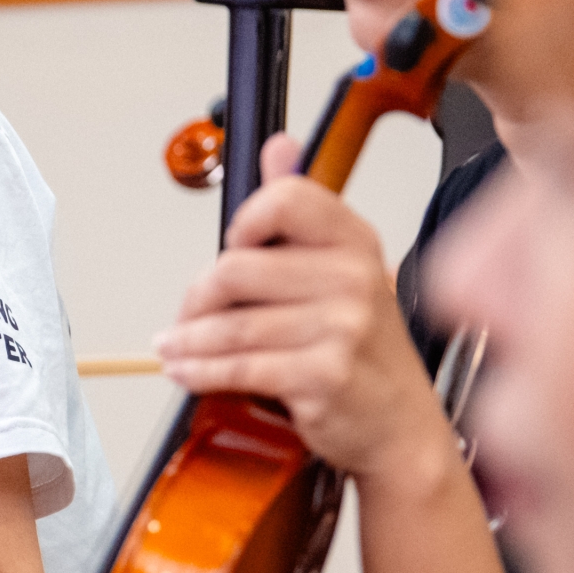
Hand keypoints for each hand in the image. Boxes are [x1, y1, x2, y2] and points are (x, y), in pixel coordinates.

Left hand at [152, 133, 454, 491]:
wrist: (400, 425)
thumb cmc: (363, 350)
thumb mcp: (342, 271)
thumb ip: (301, 212)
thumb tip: (277, 147)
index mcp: (354, 241)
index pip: (285, 199)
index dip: (243, 222)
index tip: (228, 247)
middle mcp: (353, 277)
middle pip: (236, 268)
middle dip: (197, 296)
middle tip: (187, 313)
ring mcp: (341, 327)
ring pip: (231, 324)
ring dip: (187, 340)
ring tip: (172, 346)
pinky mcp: (323, 375)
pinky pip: (238, 367)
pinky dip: (200, 372)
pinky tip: (187, 371)